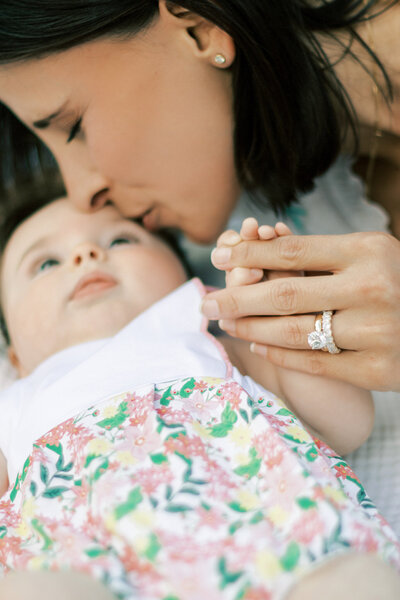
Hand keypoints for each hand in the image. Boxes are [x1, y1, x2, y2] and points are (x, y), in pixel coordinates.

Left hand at [202, 230, 399, 390]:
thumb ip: (323, 255)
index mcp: (370, 249)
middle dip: (236, 297)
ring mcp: (377, 331)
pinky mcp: (379, 369)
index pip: (292, 249)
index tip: (218, 256)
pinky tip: (256, 344)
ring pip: (294, 331)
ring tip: (226, 323)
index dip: (249, 253)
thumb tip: (255, 249)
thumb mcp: (373, 253)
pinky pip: (315, 362)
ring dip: (251, 328)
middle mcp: (374, 288)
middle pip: (284, 292)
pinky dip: (279, 353)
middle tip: (206, 302)